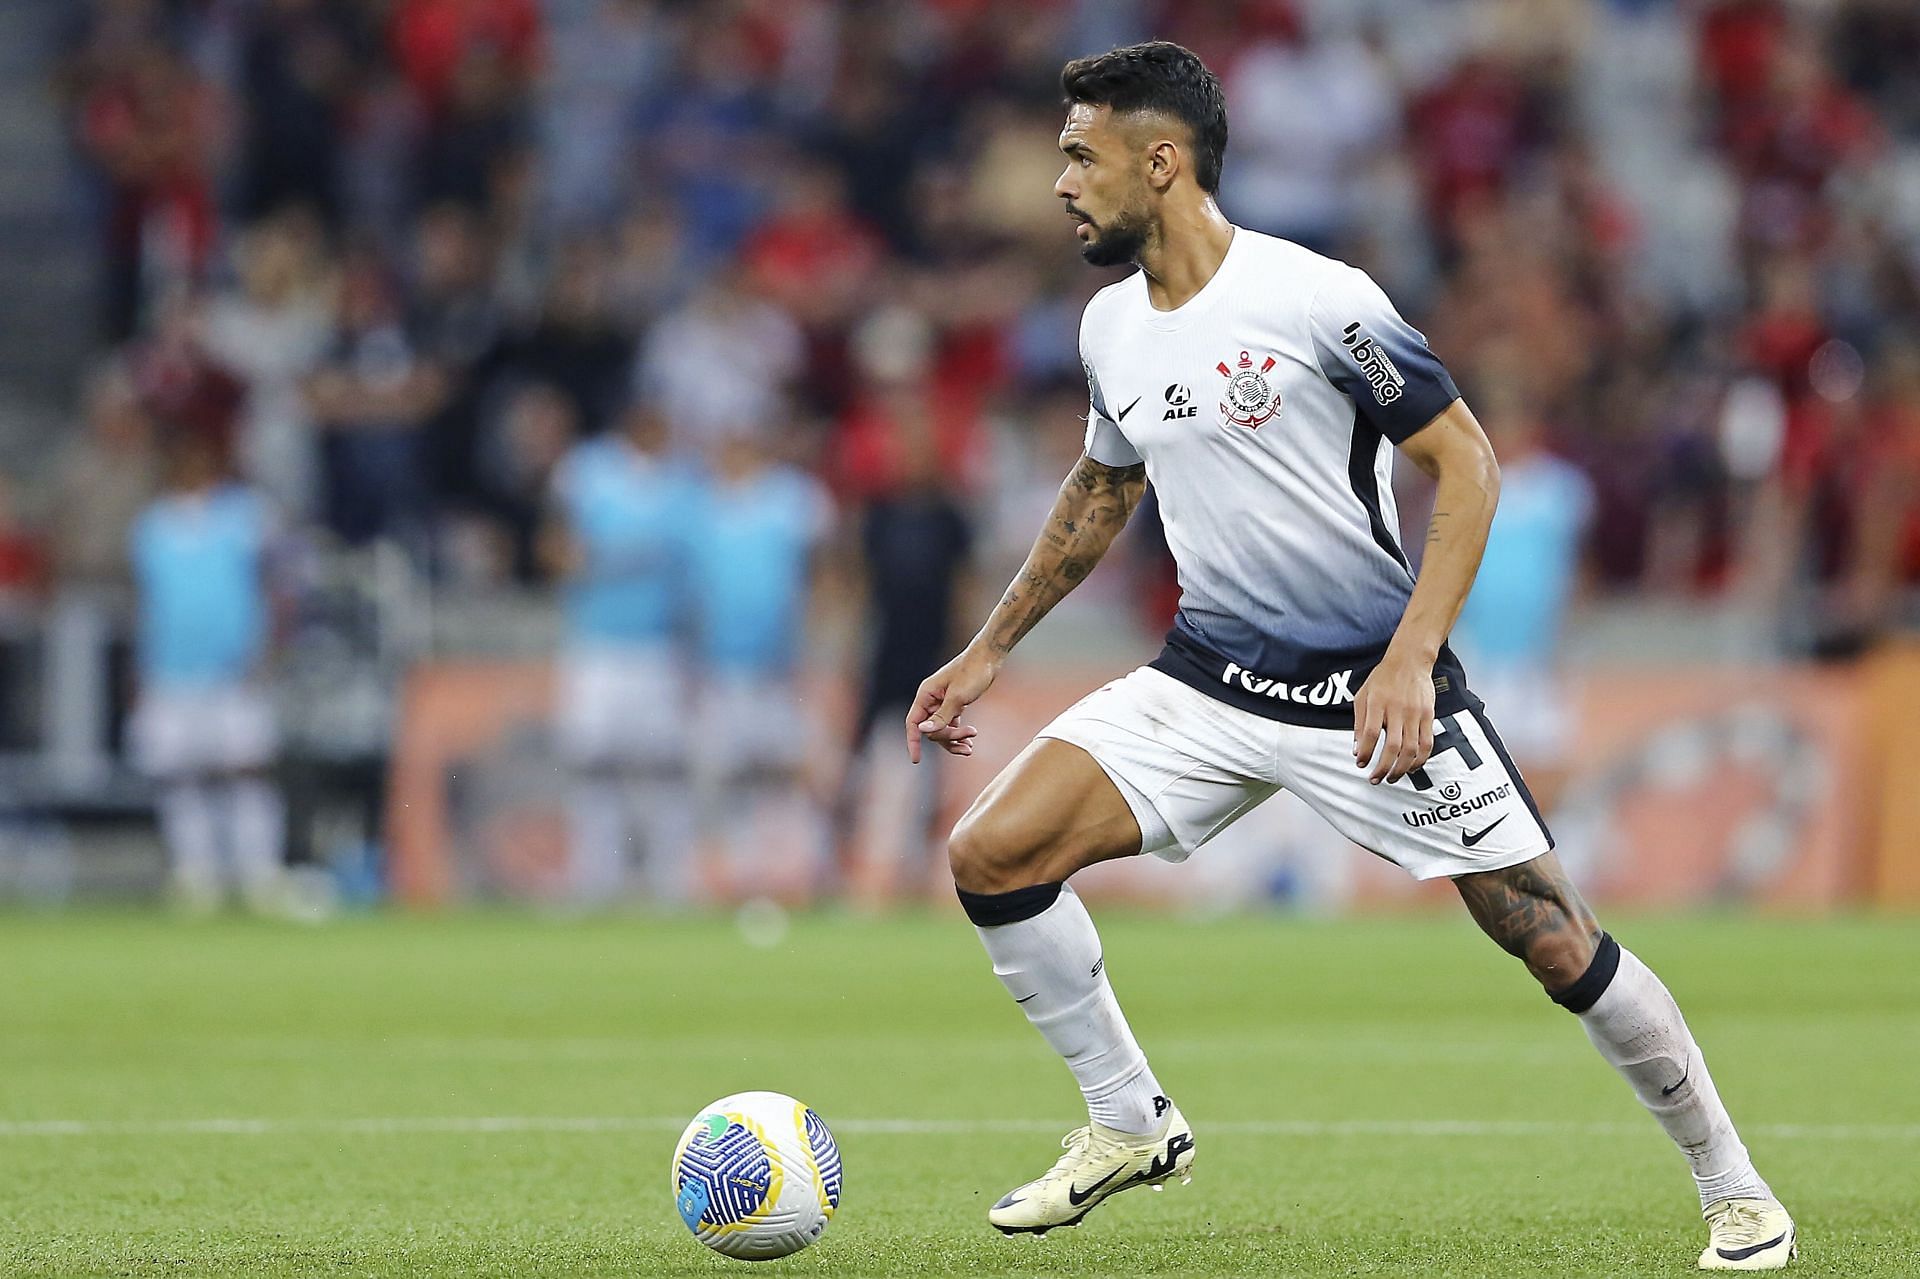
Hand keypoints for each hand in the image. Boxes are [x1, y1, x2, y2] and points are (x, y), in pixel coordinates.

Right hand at [905, 647, 996, 762]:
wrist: (989, 658)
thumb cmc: (973, 672)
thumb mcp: (958, 697)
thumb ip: (941, 716)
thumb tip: (923, 730)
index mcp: (926, 694)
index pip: (913, 723)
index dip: (913, 741)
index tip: (916, 760)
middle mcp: (931, 699)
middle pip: (932, 729)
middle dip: (948, 738)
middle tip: (969, 741)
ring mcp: (943, 703)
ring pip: (942, 729)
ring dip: (955, 740)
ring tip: (970, 747)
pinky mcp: (955, 704)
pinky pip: (951, 725)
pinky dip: (959, 734)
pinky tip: (970, 741)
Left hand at [1352, 648, 1436, 784]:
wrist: (1410, 661)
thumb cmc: (1383, 678)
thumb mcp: (1362, 695)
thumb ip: (1358, 722)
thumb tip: (1356, 748)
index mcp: (1377, 703)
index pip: (1371, 733)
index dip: (1365, 752)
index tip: (1361, 764)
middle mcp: (1397, 709)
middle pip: (1392, 746)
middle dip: (1383, 768)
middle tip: (1376, 779)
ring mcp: (1415, 713)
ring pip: (1411, 749)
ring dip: (1401, 768)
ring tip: (1392, 777)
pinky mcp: (1429, 716)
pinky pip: (1427, 743)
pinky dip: (1419, 759)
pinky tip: (1411, 767)